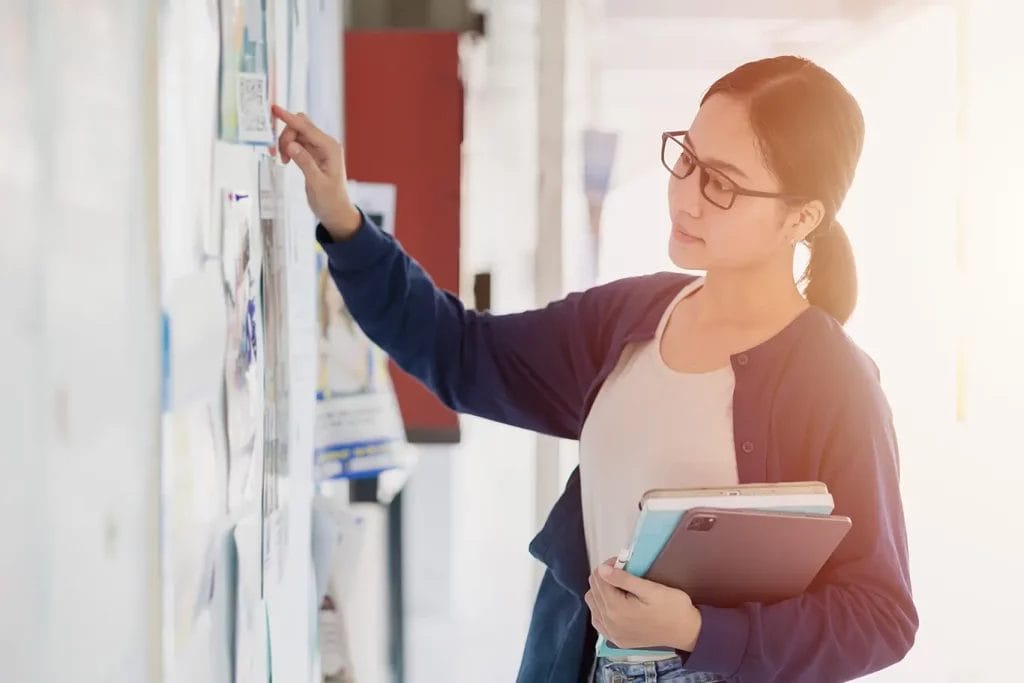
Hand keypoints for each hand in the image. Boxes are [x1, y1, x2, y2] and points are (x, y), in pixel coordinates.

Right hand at [271, 105, 361, 239]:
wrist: (335, 211)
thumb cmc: (330, 200)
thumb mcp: (317, 183)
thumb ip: (305, 163)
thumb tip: (291, 145)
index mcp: (330, 148)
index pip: (306, 128)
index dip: (289, 118)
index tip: (275, 109)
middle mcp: (326, 144)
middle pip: (300, 126)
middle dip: (286, 135)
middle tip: (281, 156)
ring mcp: (319, 148)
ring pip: (296, 134)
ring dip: (285, 143)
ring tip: (283, 160)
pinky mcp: (313, 153)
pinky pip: (296, 142)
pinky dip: (288, 148)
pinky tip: (285, 159)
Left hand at [585, 557, 702, 651]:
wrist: (686, 632)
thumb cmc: (672, 607)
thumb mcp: (650, 589)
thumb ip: (624, 579)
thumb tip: (602, 569)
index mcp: (617, 608)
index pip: (599, 579)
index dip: (609, 566)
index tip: (621, 562)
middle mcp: (610, 623)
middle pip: (593, 591)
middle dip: (604, 577)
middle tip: (622, 572)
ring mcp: (612, 634)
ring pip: (593, 604)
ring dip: (601, 592)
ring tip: (619, 587)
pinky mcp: (617, 640)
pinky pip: (598, 620)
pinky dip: (601, 608)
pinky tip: (614, 603)